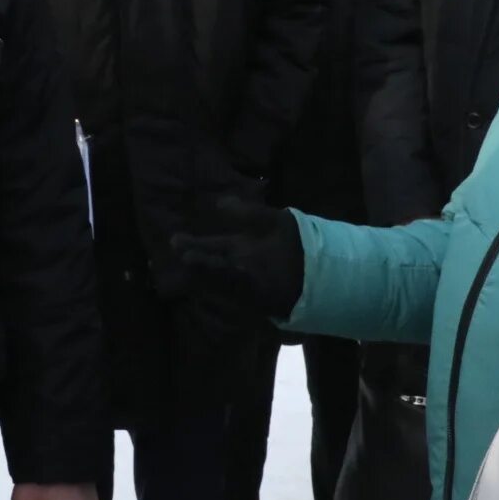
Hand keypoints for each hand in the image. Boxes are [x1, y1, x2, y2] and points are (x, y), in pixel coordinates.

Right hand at [172, 194, 304, 318]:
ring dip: (206, 269)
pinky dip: (231, 280)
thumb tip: (220, 202)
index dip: (194, 245)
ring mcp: (249, 282)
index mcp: (241, 248)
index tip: (174, 240)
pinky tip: (218, 269)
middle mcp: (240, 266)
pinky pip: (242, 287)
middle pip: (212, 264)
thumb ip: (247, 213)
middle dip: (195, 259)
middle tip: (175, 252)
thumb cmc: (297, 241)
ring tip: (188, 259)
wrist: (323, 264)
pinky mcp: (261, 296)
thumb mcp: (272, 221)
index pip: (212, 247)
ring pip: (221, 276)